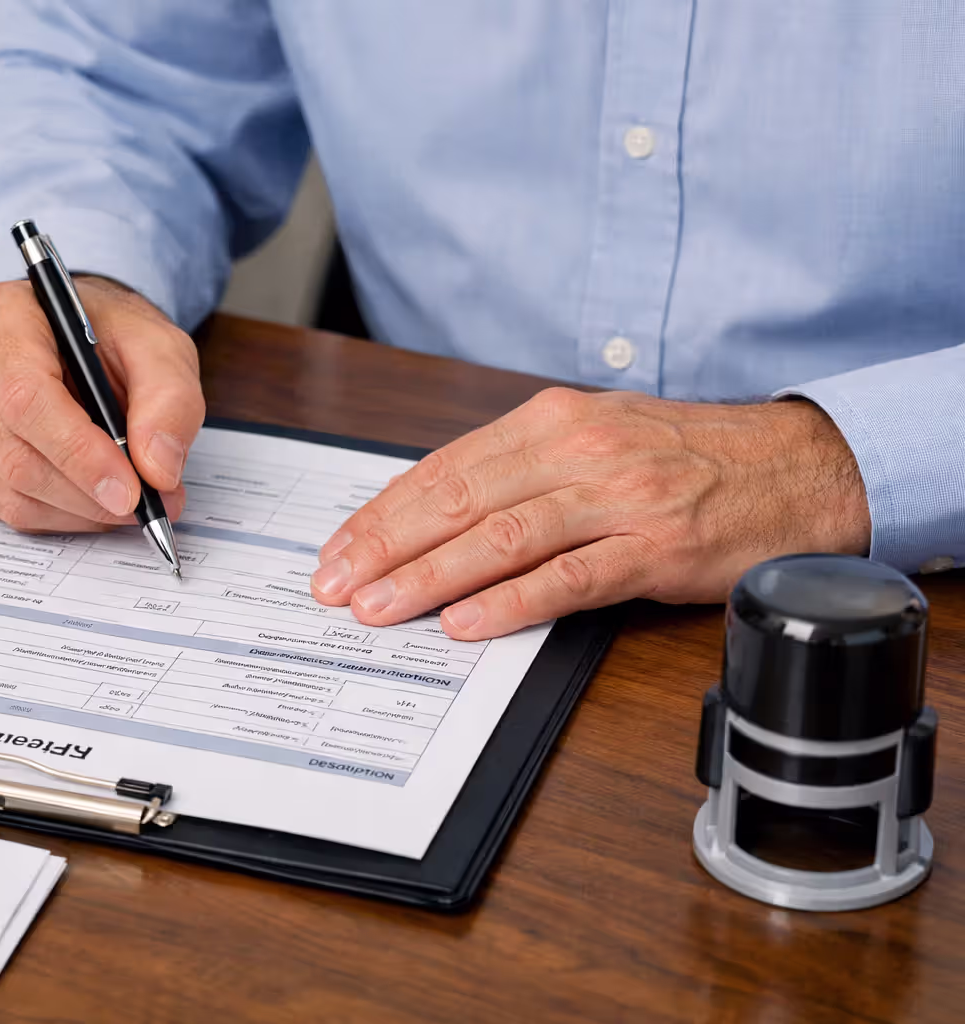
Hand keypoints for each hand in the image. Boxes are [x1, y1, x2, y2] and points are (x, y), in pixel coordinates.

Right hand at [0, 276, 202, 530]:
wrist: (71, 338)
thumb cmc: (108, 336)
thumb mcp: (158, 347)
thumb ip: (169, 400)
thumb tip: (157, 469)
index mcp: (0, 316)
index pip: (26, 397)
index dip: (79, 454)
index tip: (131, 492)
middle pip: (16, 456)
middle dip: (90, 495)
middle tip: (149, 505)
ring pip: (8, 492)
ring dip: (77, 511)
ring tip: (126, 501)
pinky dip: (54, 515)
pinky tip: (85, 496)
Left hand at [310, 388, 870, 639]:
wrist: (798, 464)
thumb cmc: (686, 454)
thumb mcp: (593, 435)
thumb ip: (518, 468)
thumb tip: (432, 511)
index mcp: (550, 421)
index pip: (443, 469)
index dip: (382, 514)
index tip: (338, 550)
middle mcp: (577, 451)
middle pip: (457, 501)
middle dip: (384, 547)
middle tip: (335, 586)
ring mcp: (617, 499)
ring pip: (500, 538)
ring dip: (429, 577)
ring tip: (378, 608)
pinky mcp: (654, 548)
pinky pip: (568, 578)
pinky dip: (510, 602)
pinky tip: (466, 623)